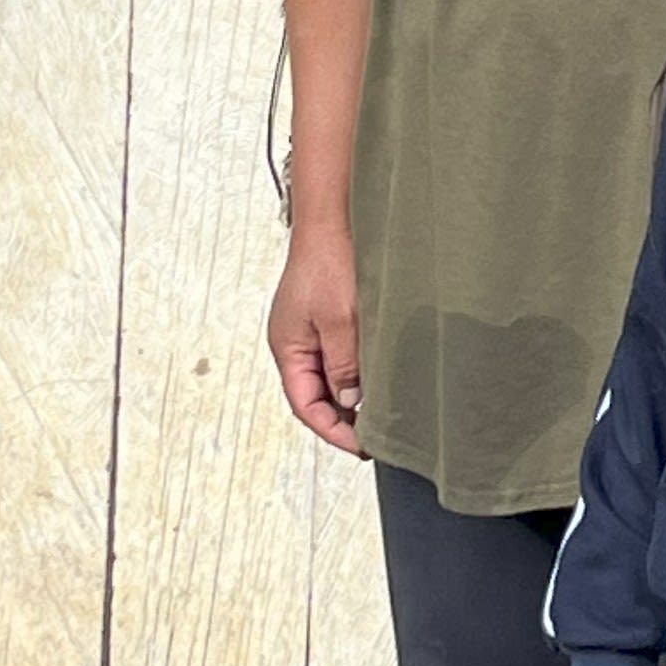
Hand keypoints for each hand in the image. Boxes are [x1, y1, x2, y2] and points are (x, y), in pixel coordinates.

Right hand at [266, 224, 362, 452]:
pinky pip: (335, 356)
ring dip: (348, 395)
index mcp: (288, 349)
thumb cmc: (329, 262)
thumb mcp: (340, 321)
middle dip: (340, 418)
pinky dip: (352, 372)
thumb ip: (343, 364)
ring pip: (326, 376)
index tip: (359, 445)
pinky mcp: (323, 317)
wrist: (333, 220)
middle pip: (313, 395)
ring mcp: (307, 331)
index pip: (305, 405)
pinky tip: (374, 376)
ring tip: (377, 412)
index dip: (332, 429)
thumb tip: (349, 400)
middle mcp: (294, 343)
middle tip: (371, 436)